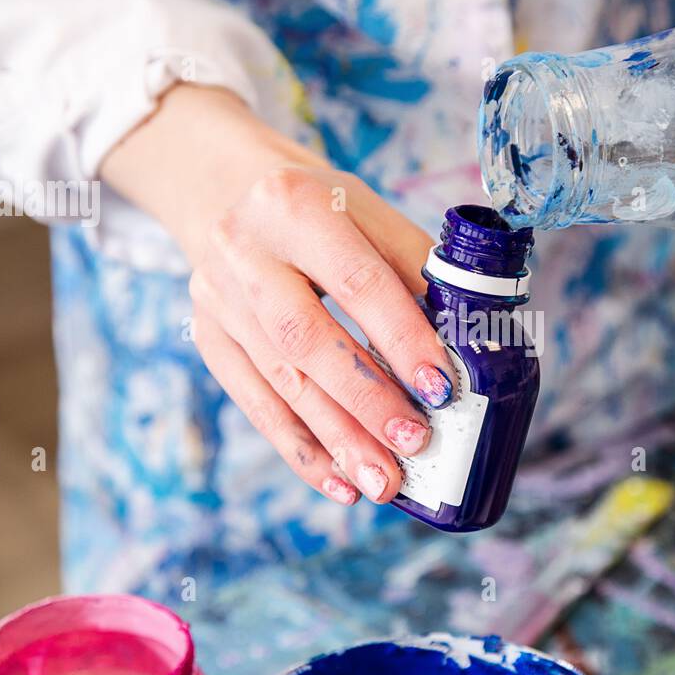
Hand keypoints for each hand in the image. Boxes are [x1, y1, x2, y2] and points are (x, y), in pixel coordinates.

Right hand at [188, 166, 454, 504]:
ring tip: (382, 482)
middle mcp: (245, 252)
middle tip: (413, 445)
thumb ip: (416, 271)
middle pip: (306, 339)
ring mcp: (218, 299)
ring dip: (337, 439)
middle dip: (365, 400)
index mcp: (297, 206)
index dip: (401, 338)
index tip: (440, 388)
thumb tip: (466, 345)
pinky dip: (300, 449)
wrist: (227, 192)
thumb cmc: (320, 208)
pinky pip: (255, 405)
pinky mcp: (207, 338)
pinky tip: (338, 482)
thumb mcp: (369, 213)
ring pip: (281, 382)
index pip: (356, 282)